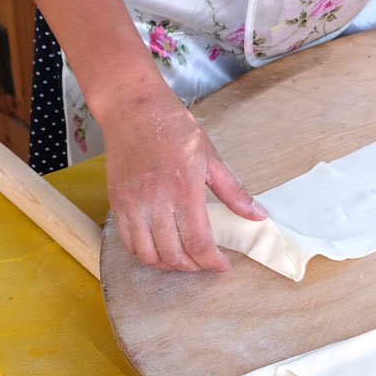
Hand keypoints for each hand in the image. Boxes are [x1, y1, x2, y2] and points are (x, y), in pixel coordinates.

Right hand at [99, 82, 267, 271]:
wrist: (133, 109)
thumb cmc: (174, 127)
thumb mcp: (210, 155)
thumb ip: (234, 191)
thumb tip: (258, 215)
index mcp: (184, 189)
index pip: (198, 243)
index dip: (212, 262)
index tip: (222, 265)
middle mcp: (155, 202)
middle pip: (173, 255)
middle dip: (193, 267)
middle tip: (205, 262)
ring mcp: (132, 205)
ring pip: (148, 255)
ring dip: (168, 264)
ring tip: (184, 258)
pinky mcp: (116, 203)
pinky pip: (129, 242)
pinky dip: (145, 253)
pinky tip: (160, 246)